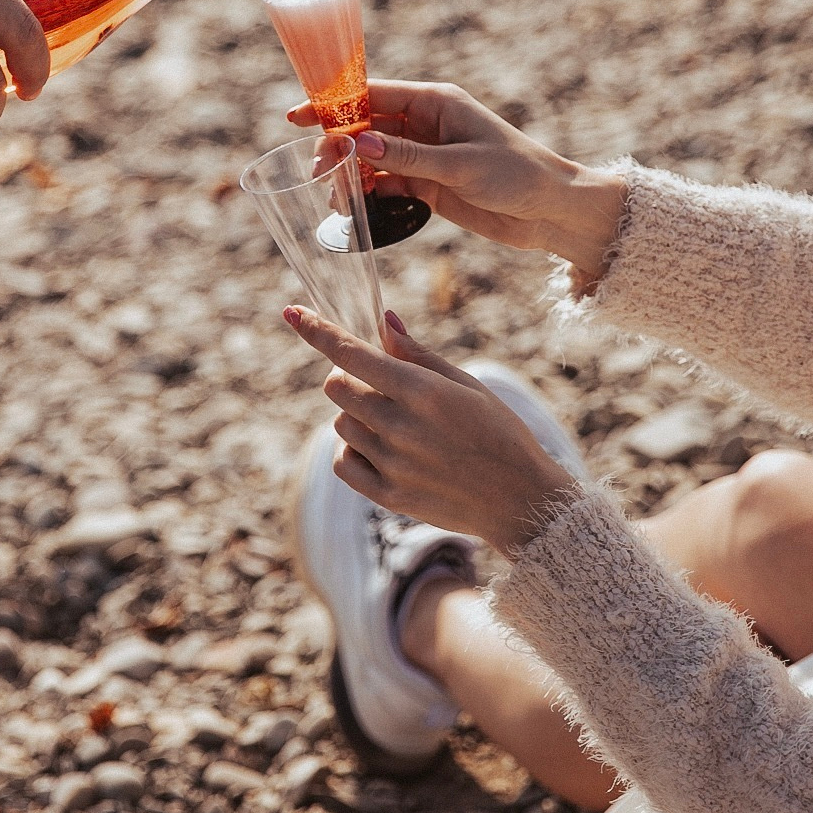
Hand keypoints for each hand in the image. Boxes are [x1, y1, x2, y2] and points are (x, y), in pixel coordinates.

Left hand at [283, 304, 580, 557]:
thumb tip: (383, 323)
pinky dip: (353, 450)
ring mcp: (392, 464)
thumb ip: (418, 355)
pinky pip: (344, 462)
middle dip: (348, 377)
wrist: (521, 499)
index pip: (352, 353)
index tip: (292, 313)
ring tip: (397, 424)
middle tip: (378, 385)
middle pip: (336, 387)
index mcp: (422, 391)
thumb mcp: (466, 384)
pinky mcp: (389, 495)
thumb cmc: (500, 432)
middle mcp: (401, 426)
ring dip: (356, 415)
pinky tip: (382, 449)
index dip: (316, 330)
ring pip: (340, 423)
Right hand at [288, 80, 628, 285]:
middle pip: (364, 127)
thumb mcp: (460, 165)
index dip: (333, 104)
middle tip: (320, 174)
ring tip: (336, 200)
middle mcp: (424, 124)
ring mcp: (423, 154)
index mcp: (434, 103)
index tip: (298, 116)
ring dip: (349, 176)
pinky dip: (367, 194)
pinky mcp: (427, 184)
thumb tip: (358, 141)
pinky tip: (352, 210)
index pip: (372, 94)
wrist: (551, 211)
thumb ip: (407, 155)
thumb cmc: (517, 175)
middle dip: (337, 147)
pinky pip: (385, 183)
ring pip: (370, 158)